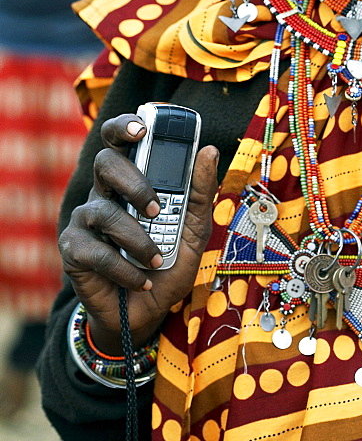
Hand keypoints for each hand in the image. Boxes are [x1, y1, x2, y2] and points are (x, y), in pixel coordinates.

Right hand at [58, 114, 218, 353]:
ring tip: (157, 258)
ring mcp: (85, 221)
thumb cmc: (168, 264)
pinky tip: (142, 281)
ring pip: (103, 211)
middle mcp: (104, 193)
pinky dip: (125, 269)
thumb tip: (209, 151)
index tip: (141, 129)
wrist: (147, 314)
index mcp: (131, 181)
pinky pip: (96, 251)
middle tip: (155, 208)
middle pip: (105, 163)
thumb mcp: (194, 229)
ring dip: (136, 238)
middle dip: (133, 182)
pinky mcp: (74, 251)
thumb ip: (201, 191)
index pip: (120, 140)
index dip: (124, 126)